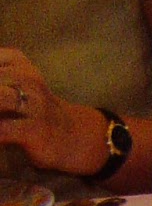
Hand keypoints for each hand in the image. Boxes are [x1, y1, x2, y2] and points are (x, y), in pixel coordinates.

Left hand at [0, 48, 151, 188]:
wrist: (89, 143)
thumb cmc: (48, 119)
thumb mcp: (21, 90)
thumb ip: (2, 88)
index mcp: (18, 63)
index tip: (3, 97)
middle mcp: (25, 78)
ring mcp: (32, 105)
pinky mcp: (35, 131)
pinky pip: (3, 131)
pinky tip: (2, 141)